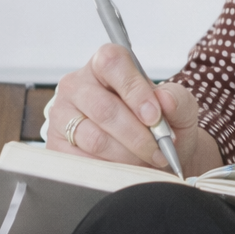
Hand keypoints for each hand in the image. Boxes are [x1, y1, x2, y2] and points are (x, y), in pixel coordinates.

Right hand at [47, 48, 221, 178]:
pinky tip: (126, 169)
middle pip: (104, 109)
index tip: (154, 117)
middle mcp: (77, 84)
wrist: (151, 154)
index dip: (135, 91)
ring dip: (127, 156)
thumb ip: (177, 100)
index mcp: (105, 63)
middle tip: (159, 151)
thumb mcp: (179, 108)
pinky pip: (82, 162)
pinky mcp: (55, 144)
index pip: (113, 64)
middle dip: (137, 136)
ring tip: (146, 162)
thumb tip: (165, 100)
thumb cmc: (160, 124)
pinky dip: (110, 170)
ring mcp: (61, 114)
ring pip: (94, 139)